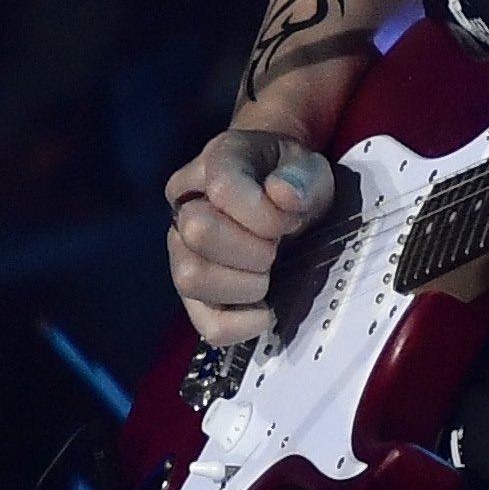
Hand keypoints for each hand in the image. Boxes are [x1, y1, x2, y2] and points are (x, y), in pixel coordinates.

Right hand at [166, 126, 343, 349]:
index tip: (293, 218)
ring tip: (270, 275)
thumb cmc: (292, 177)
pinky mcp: (195, 292)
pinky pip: (204, 321)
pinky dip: (238, 325)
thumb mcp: (306, 166)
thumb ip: (299, 177)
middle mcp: (185, 206)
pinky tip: (265, 312)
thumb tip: (283, 195)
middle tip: (278, 247)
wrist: (283, 191)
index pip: (223, 189)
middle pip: (196, 232)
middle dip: (252, 248)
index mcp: (215, 164)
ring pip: (190, 278)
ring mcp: (182, 251)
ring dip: (243, 285)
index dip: (266, 213)